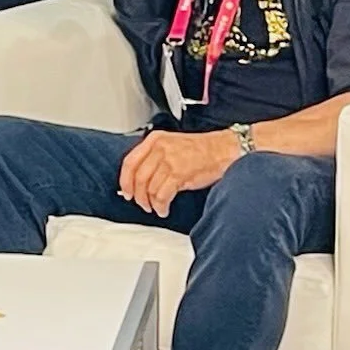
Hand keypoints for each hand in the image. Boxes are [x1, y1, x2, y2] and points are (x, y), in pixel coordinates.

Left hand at [118, 129, 240, 216]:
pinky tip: (164, 209)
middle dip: (138, 196)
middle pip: (138, 177)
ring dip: (151, 203)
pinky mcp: (179, 173)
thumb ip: (154, 158)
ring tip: (157, 208)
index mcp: (155, 140)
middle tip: (143, 204)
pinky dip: (161, 206)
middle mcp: (160, 148)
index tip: (126, 192)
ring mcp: (169, 160)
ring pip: (149, 188)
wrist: (223, 150)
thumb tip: (140, 179)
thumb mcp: (171, 145)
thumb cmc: (201, 150)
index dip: (125, 181)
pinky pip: (162, 196)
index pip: (129, 162)